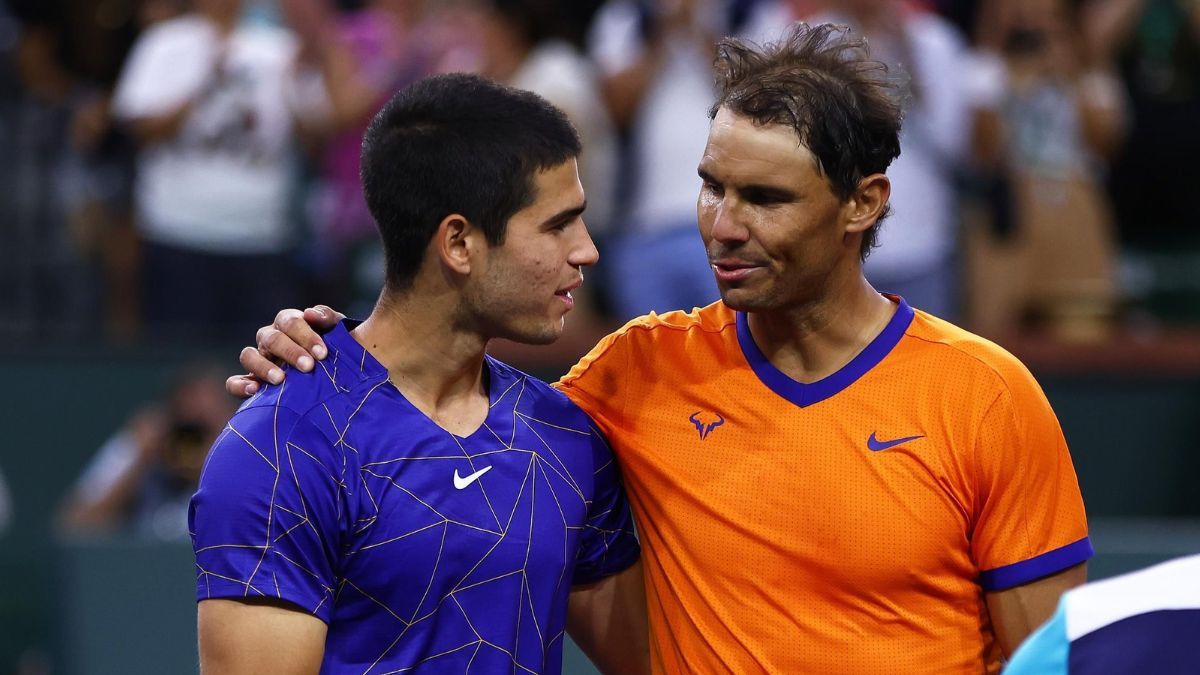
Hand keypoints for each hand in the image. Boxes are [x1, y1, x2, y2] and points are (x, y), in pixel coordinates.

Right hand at [226, 305, 343, 397]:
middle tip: (308, 367)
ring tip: (280, 379)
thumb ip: (328, 319)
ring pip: (248, 356)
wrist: (339, 380)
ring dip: (263, 366)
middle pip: (271, 339)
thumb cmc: (337, 352)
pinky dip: (240, 385)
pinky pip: (234, 381)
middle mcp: (271, 339)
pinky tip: (254, 390)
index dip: (305, 335)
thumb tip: (310, 313)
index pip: (290, 322)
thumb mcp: (338, 333)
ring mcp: (259, 360)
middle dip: (290, 352)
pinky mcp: (252, 382)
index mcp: (290, 323)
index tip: (322, 353)